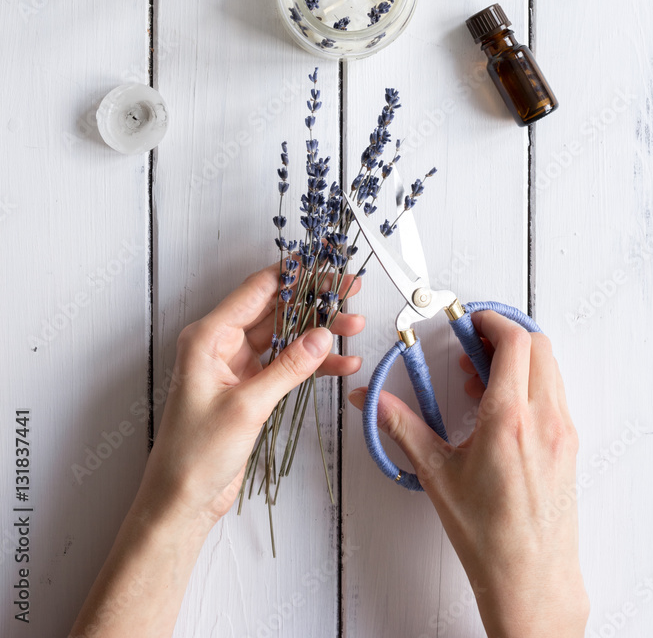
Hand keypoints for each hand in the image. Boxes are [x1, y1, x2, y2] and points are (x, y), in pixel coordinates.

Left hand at [138, 263, 364, 530]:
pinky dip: (312, 363)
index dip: (295, 276)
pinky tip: (341, 364)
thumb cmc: (194, 454)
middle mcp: (220, 344)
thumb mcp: (246, 406)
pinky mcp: (249, 387)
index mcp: (208, 336)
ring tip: (354, 329)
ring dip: (318, 334)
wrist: (181, 500)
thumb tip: (321, 336)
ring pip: (284, 335)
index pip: (257, 290)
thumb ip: (287, 367)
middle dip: (314, 303)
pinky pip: (285, 364)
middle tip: (350, 296)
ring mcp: (236, 365)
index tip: (328, 269)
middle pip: (275, 309)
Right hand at [349, 312, 588, 637]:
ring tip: (480, 377)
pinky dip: (529, 383)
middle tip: (472, 342)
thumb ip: (402, 427)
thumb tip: (372, 401)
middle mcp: (544, 420)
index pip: (514, 343)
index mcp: (511, 421)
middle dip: (504, 333)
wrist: (530, 579)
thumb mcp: (436, 474)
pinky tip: (498, 407)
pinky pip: (553, 394)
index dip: (490, 321)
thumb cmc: (490, 537)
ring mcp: (562, 432)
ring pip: (549, 368)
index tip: (468, 321)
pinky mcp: (568, 446)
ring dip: (518, 359)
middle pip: (538, 345)